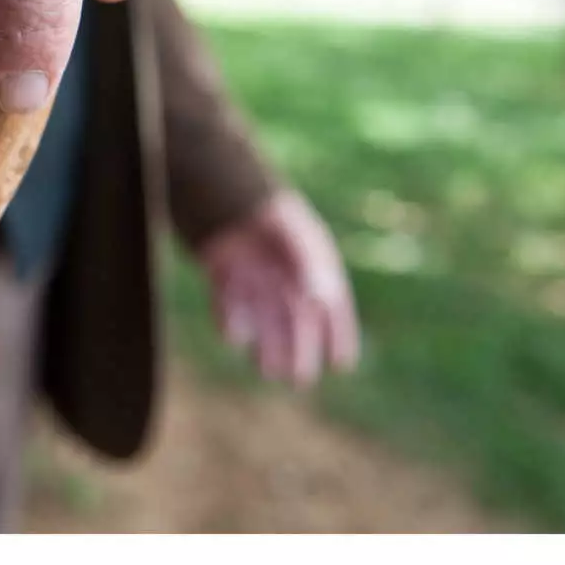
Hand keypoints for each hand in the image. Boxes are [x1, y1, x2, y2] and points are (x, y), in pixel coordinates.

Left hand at [197, 189, 359, 387]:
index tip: (342, 364)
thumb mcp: (296, 236)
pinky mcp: (225, 278)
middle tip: (298, 378)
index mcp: (314, 264)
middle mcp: (286, 277)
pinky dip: (234, 323)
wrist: (223, 187)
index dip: (340, 335)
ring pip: (266, 322)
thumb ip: (309, 265)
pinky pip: (232, 307)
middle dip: (300, 351)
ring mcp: (256, 280)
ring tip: (269, 370)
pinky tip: (236, 338)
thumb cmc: (270, 211)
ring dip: (268, 346)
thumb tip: (320, 302)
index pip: (334, 307)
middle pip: (298, 322)